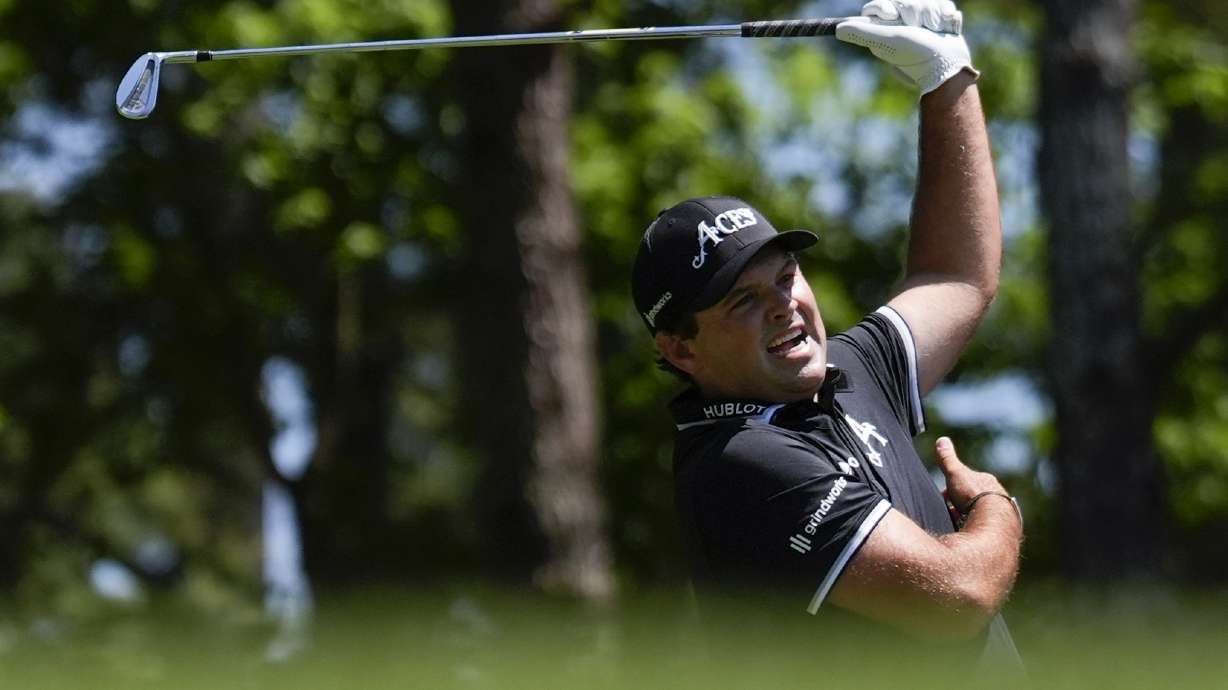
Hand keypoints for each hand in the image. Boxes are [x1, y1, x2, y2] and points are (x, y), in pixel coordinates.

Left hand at [835, 0, 977, 94]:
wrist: (949, 64)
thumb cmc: (916, 54)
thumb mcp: (886, 41)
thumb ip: (863, 33)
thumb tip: (837, 30)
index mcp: (885, 29)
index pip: (880, 5)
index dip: (886, 7)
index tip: (892, 16)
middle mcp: (902, 25)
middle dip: (914, 11)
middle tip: (917, 27)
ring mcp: (921, 22)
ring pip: (925, 0)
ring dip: (932, 14)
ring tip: (934, 30)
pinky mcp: (939, 20)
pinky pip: (941, 3)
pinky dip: (945, 14)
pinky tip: (945, 27)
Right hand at [933, 436, 1005, 521]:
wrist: (993, 519)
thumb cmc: (974, 494)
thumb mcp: (955, 473)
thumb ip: (948, 458)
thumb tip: (942, 440)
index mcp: (987, 480)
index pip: (968, 481)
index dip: (954, 487)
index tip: (944, 495)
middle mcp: (998, 494)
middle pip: (976, 497)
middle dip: (963, 503)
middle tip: (950, 511)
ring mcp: (1002, 511)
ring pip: (983, 512)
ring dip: (970, 516)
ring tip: (959, 523)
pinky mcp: (1003, 528)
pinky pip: (987, 526)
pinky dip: (978, 527)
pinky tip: (969, 532)